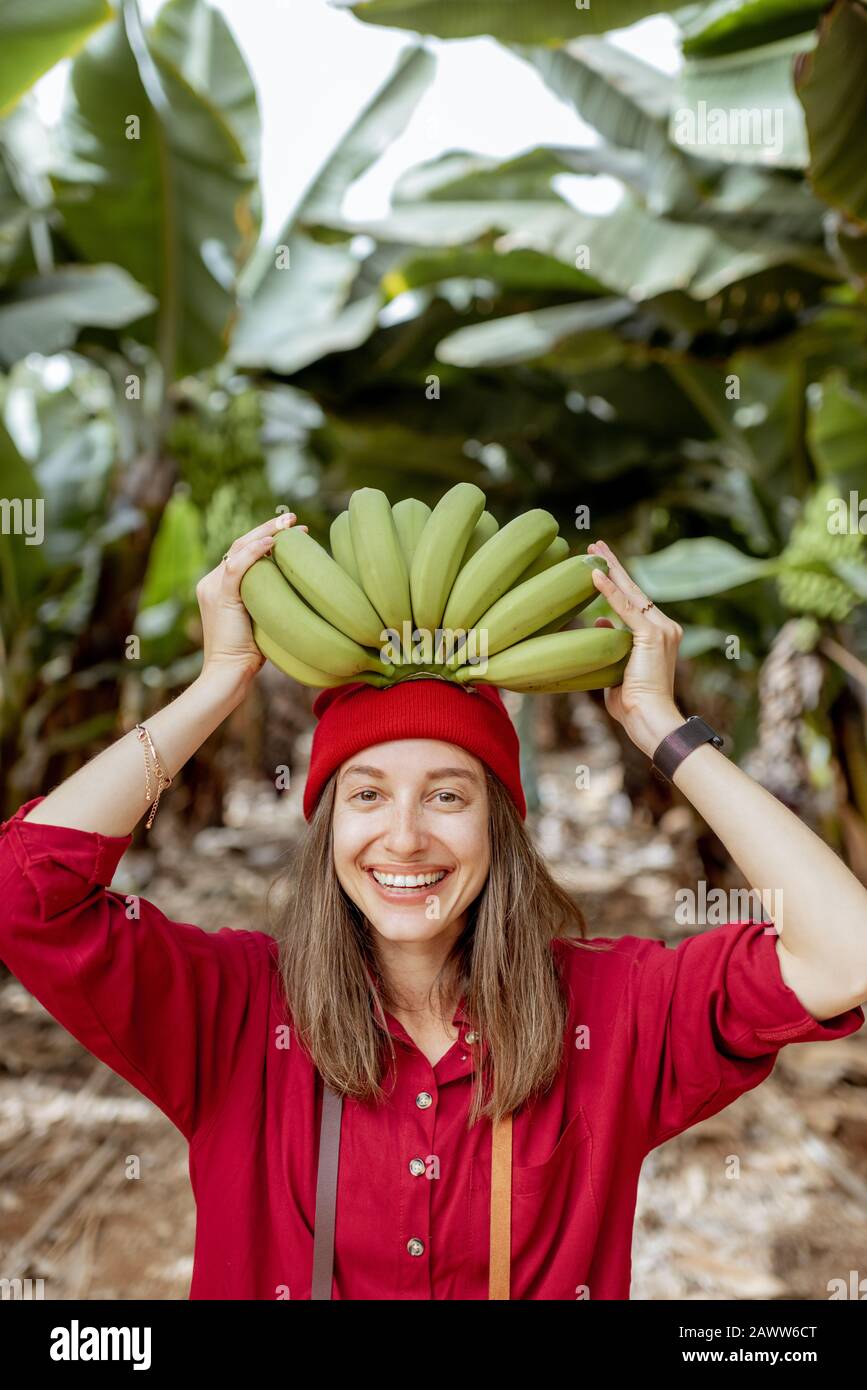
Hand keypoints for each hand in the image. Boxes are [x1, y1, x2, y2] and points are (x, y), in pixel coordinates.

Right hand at [196, 512, 307, 690]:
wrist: (229, 673)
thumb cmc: (250, 654)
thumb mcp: (261, 618)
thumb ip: (267, 599)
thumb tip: (295, 587)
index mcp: (219, 586)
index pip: (243, 553)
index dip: (266, 539)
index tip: (293, 532)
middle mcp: (211, 582)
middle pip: (240, 544)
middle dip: (268, 529)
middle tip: (294, 519)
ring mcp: (212, 587)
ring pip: (238, 549)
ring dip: (265, 533)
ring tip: (290, 523)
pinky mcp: (219, 596)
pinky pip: (236, 566)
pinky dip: (254, 552)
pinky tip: (273, 543)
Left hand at [586, 539, 684, 757]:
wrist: (651, 720)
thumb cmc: (633, 705)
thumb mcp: (617, 668)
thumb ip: (610, 643)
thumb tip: (598, 621)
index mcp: (659, 636)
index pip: (635, 603)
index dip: (618, 584)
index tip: (600, 567)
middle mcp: (665, 627)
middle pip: (635, 590)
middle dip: (614, 566)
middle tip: (596, 546)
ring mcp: (661, 629)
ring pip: (631, 593)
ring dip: (611, 569)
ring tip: (593, 550)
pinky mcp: (653, 635)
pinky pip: (626, 608)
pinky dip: (609, 591)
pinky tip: (595, 576)